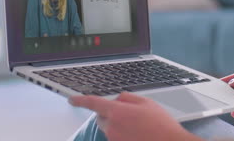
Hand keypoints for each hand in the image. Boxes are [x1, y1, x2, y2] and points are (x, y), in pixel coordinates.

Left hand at [69, 92, 202, 140]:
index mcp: (117, 112)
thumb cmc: (161, 126)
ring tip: (139, 126)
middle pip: (102, 117)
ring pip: (109, 129)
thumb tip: (117, 99)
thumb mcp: (147, 103)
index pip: (93, 103)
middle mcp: (112, 127)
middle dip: (110, 113)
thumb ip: (127, 98)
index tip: (72, 99)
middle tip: (129, 113)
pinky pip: (116, 138)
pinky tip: (138, 134)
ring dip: (118, 125)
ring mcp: (114, 140)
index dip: (80, 100)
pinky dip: (123, 134)